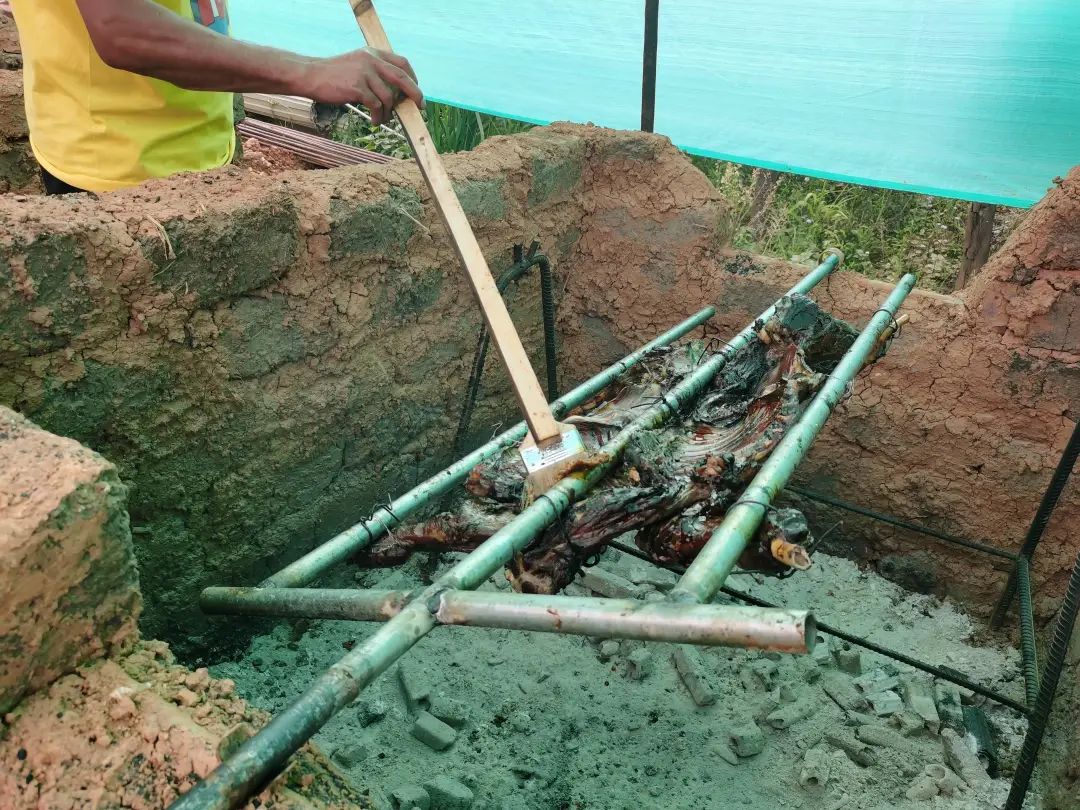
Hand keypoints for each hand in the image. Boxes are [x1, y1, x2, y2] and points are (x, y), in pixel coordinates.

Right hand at [304, 47, 421, 123]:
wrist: (311, 75)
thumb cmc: (334, 75)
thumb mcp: (357, 65)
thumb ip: (375, 72)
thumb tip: (396, 93)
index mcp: (373, 54)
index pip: (402, 63)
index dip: (413, 79)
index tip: (416, 92)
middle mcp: (371, 60)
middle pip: (403, 78)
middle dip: (415, 94)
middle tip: (420, 107)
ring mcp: (364, 73)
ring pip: (389, 97)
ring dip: (389, 113)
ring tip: (383, 120)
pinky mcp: (357, 87)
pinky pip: (377, 106)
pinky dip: (378, 117)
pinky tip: (374, 121)